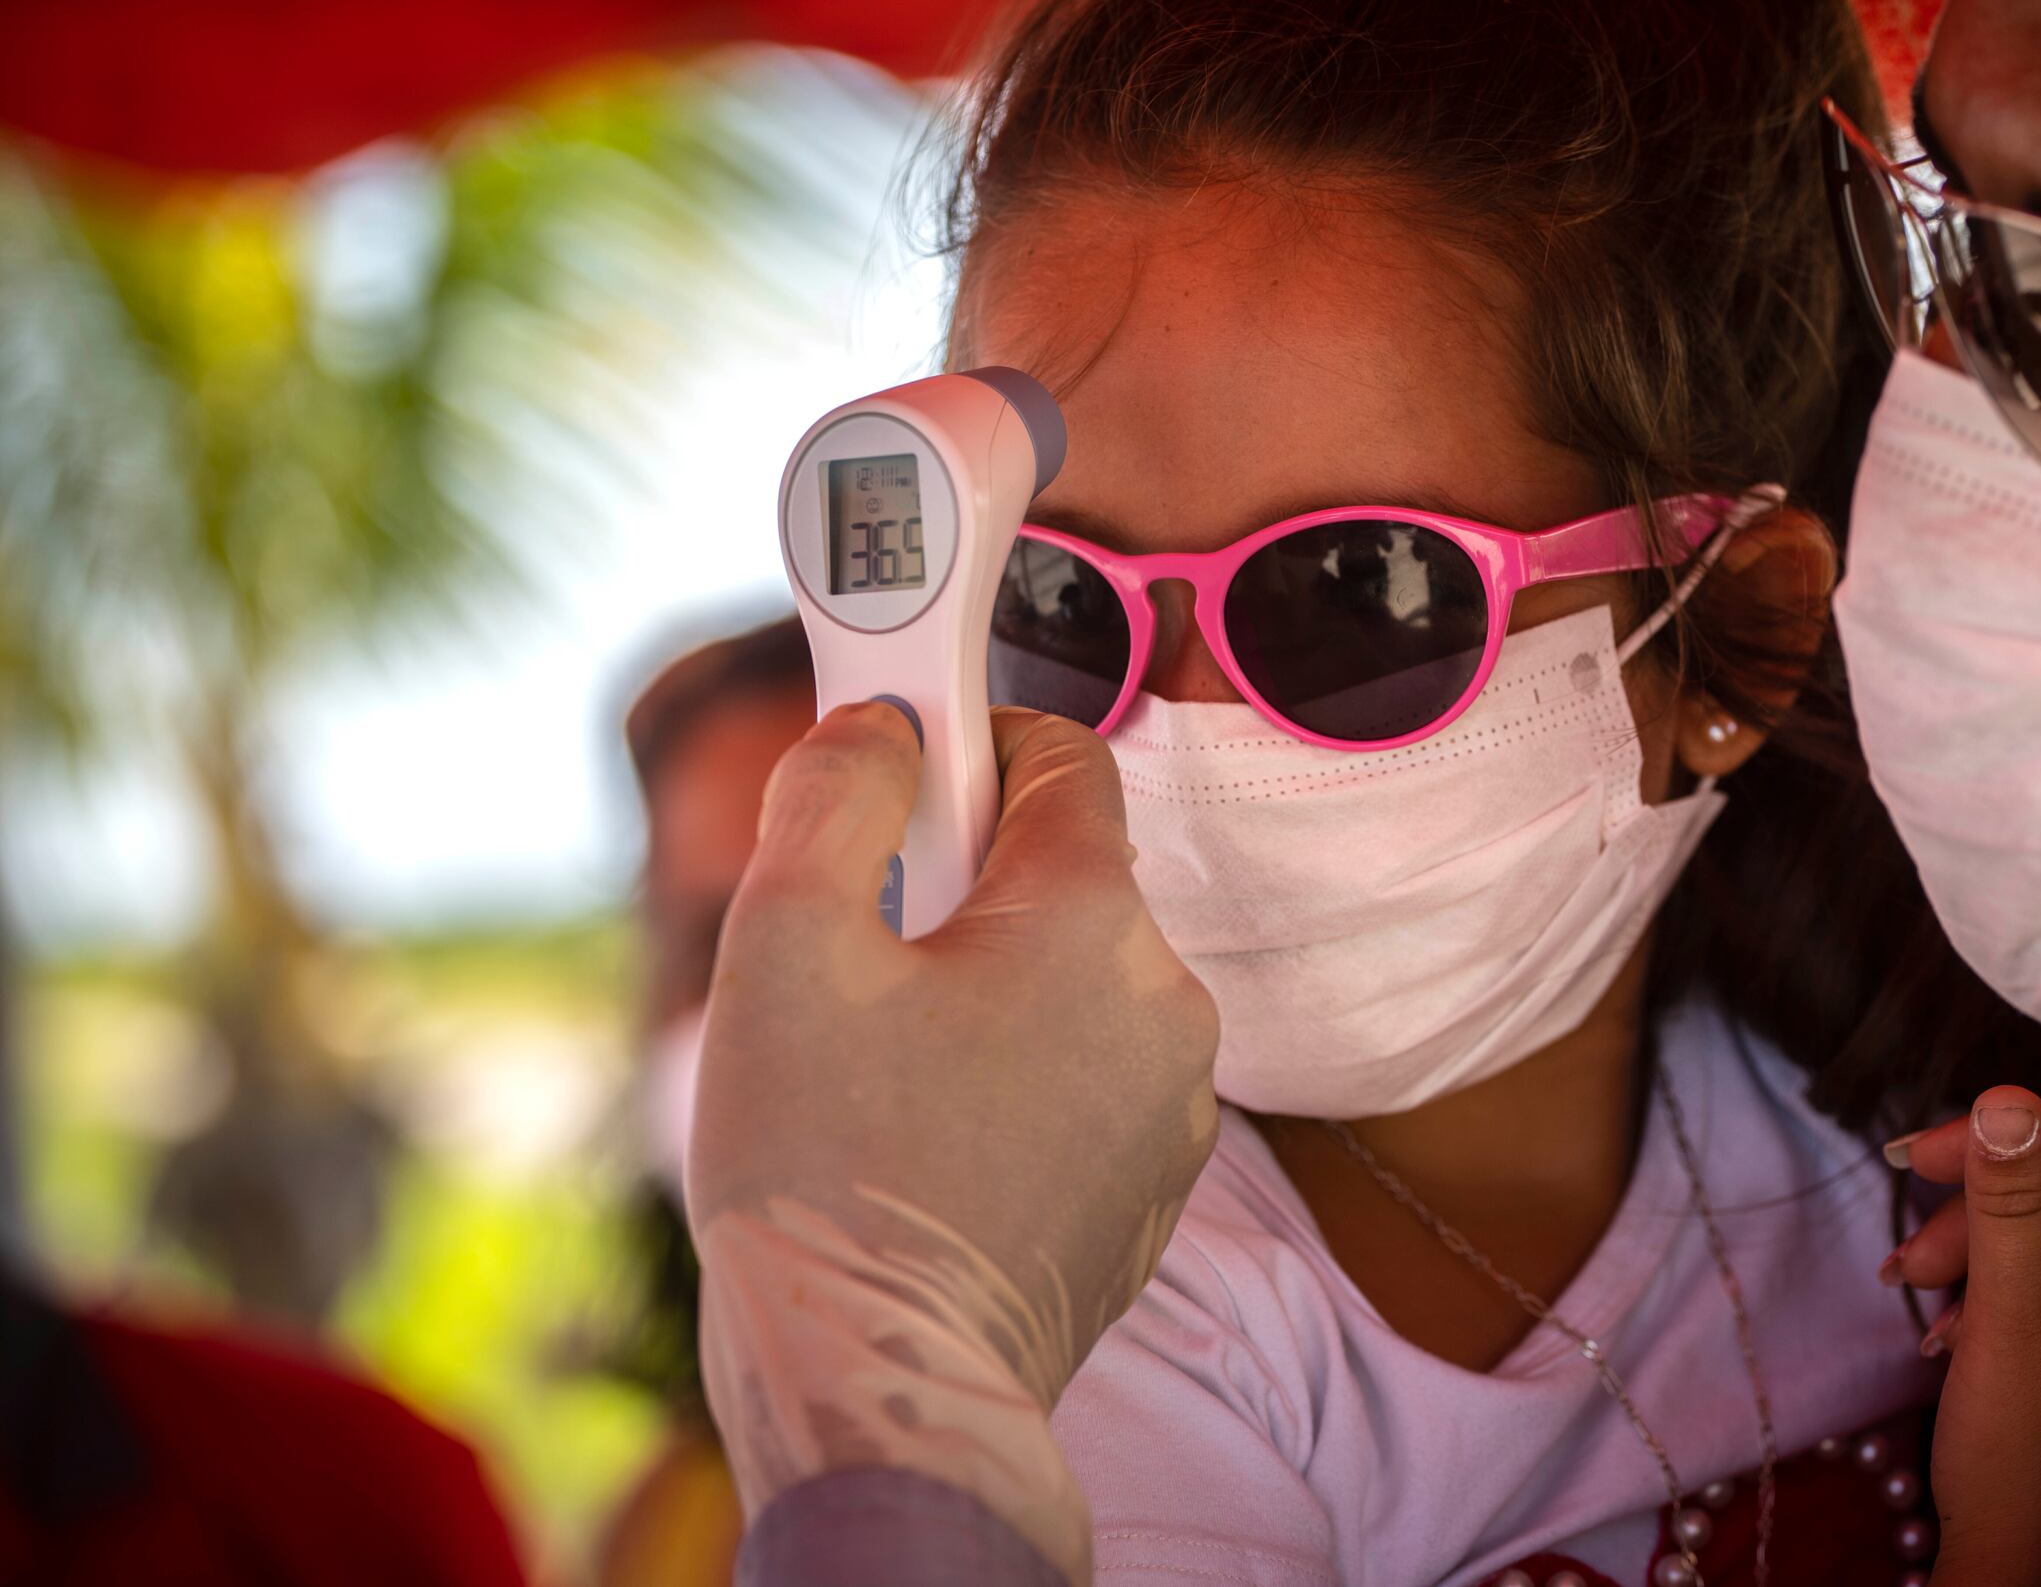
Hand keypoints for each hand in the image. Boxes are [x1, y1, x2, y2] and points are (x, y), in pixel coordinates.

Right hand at [686, 702, 1219, 1583]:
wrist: (890, 1392)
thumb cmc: (829, 1171)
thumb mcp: (786, 943)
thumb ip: (838, 794)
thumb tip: (879, 728)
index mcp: (1092, 918)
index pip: (1064, 757)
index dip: (971, 737)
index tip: (896, 764)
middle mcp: (1165, 999)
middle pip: (1062, 875)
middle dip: (960, 881)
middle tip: (856, 946)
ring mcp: (1174, 1101)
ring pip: (1071, 981)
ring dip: (987, 983)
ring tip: (880, 1064)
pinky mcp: (1155, 1184)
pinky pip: (1085, 1074)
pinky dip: (1017, 1070)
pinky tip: (929, 1135)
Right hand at [1886, 1088, 2040, 1586]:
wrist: (2039, 1569)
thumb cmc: (2024, 1452)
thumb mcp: (2009, 1319)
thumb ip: (2013, 1203)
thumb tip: (2005, 1095)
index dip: (1993, 1133)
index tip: (1909, 1163)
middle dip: (1974, 1208)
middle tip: (1905, 1263)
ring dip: (1976, 1250)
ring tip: (1914, 1298)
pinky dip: (1999, 1290)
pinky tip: (1953, 1333)